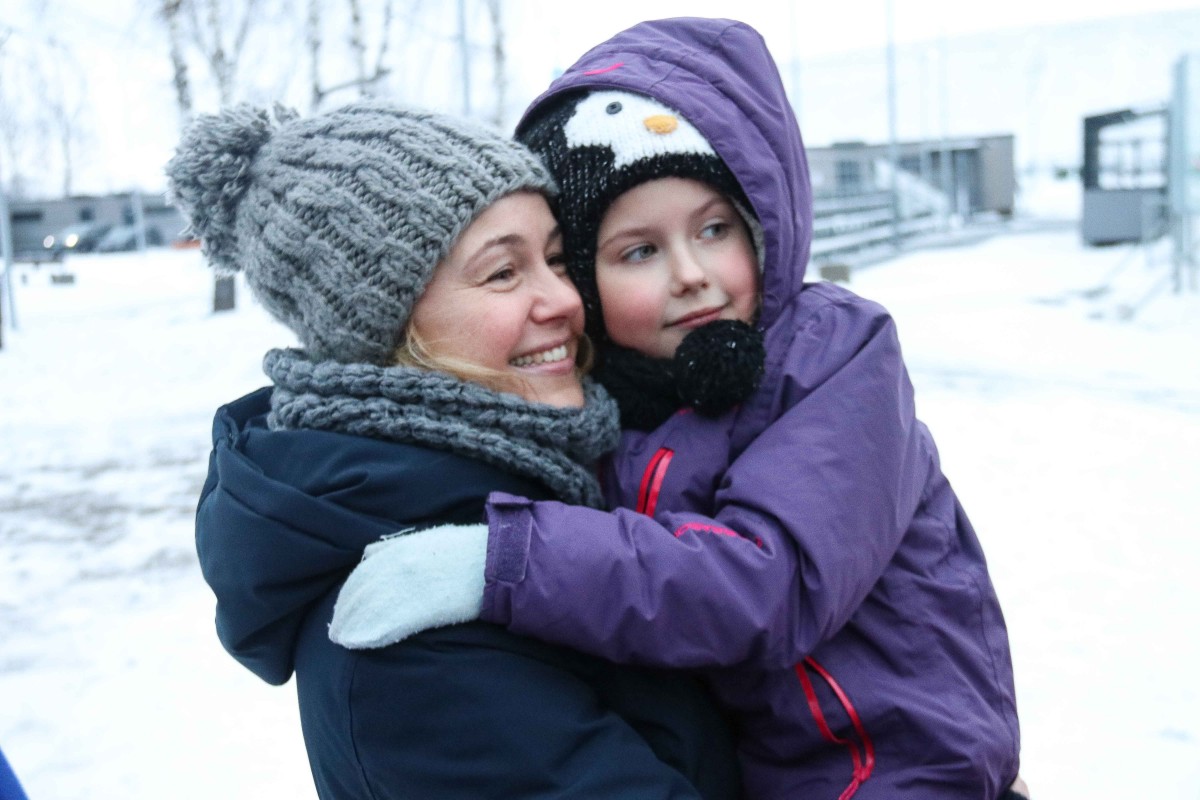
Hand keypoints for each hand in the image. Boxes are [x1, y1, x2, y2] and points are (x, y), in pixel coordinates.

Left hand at [328, 523, 487, 648]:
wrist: (495, 563)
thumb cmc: (464, 551)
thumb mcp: (426, 539)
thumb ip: (395, 546)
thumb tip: (368, 555)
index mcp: (399, 549)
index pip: (360, 573)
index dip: (347, 594)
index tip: (341, 609)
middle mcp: (397, 565)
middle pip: (359, 592)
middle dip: (344, 613)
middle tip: (336, 632)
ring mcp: (408, 587)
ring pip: (368, 609)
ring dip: (350, 627)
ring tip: (343, 640)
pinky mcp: (421, 608)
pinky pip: (387, 624)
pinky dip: (369, 635)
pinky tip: (358, 645)